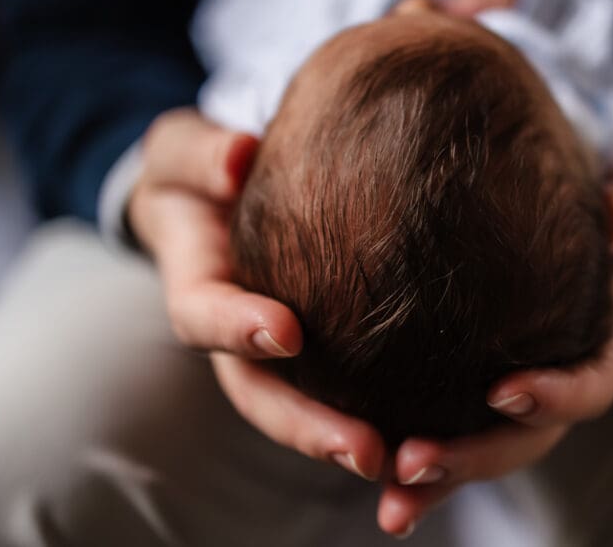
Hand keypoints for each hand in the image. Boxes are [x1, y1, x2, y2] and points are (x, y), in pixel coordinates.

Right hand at [128, 108, 386, 479]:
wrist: (212, 191)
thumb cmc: (196, 170)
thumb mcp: (182, 151)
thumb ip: (198, 154)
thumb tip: (240, 156)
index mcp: (197, 285)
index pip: (203, 317)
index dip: (237, 329)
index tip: (286, 332)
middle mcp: (235, 332)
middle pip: (261, 394)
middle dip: (306, 426)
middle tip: (363, 451)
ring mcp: (276, 346)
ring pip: (303, 406)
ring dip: (345, 438)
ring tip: (401, 460)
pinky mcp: (319, 345)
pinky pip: (342, 386)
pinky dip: (378, 412)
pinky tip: (430, 424)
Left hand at [375, 157, 612, 536]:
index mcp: (603, 346)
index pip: (589, 387)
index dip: (554, 397)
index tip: (507, 392)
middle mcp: (559, 377)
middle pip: (523, 439)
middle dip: (471, 459)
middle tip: (412, 466)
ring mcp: (518, 382)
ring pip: (480, 443)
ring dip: (434, 479)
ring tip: (388, 505)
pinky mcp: (478, 372)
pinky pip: (446, 413)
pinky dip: (407, 443)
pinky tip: (364, 462)